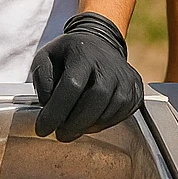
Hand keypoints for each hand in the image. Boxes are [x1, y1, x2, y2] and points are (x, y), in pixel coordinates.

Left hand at [30, 12, 144, 141]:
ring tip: (73, 128)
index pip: (71, 85)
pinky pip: (122, 114)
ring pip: (109, 110)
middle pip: (95, 99)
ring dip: (88, 126)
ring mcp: (125, 77)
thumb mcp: (46, 56)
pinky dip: (104, 123)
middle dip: (75, 123)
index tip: (42, 128)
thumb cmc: (70, 54)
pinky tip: (90, 122)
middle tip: (61, 135)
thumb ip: (42, 78)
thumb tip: (47, 103)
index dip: (56, 111)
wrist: (100, 43)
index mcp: (83, 53)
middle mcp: (108, 64)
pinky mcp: (135, 89)